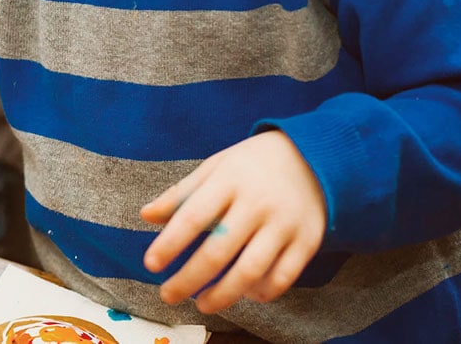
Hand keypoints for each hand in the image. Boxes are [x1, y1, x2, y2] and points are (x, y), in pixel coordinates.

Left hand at [140, 130, 325, 313]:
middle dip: (189, 278)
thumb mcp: (216, 166)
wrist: (315, 155)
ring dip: (223, 295)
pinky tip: (243, 294)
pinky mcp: (308, 241)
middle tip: (168, 295)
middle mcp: (258, 202)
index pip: (193, 216)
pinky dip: (261, 292)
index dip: (169, 243)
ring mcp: (285, 224)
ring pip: (250, 270)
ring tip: (202, 304)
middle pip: (219, 250)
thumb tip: (145, 215)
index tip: (150, 264)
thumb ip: (181, 193)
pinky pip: (283, 276)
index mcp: (229, 180)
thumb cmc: (253, 165)